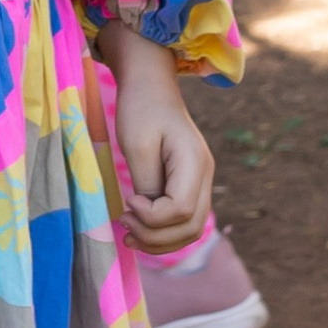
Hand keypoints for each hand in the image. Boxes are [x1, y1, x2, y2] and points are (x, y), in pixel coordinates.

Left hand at [104, 30, 214, 253]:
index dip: (153, 217)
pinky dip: (162, 232)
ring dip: (159, 241)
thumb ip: (146, 182)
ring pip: (190, 230)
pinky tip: (137, 229)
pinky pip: (183, 220)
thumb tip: (148, 216)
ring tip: (128, 234)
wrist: (151, 86)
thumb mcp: (137, 144)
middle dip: (155, 236)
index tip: (128, 202)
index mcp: (194, 162)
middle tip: (123, 224)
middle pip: (191, 227)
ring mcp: (199, 182)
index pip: (182, 210)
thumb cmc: (140, 109)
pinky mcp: (188, 185)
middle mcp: (204, 176)